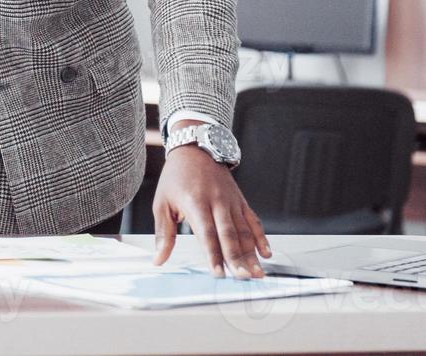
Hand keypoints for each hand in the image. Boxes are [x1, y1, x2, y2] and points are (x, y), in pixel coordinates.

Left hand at [152, 144, 270, 278]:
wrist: (195, 147)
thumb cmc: (176, 177)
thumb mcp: (162, 203)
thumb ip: (163, 234)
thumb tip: (158, 260)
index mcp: (195, 202)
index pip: (206, 233)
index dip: (213, 254)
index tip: (218, 273)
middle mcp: (217, 202)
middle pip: (229, 234)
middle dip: (237, 258)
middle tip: (243, 277)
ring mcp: (231, 201)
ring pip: (244, 230)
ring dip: (252, 253)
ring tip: (257, 273)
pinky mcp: (240, 200)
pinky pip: (253, 221)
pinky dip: (261, 237)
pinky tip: (266, 254)